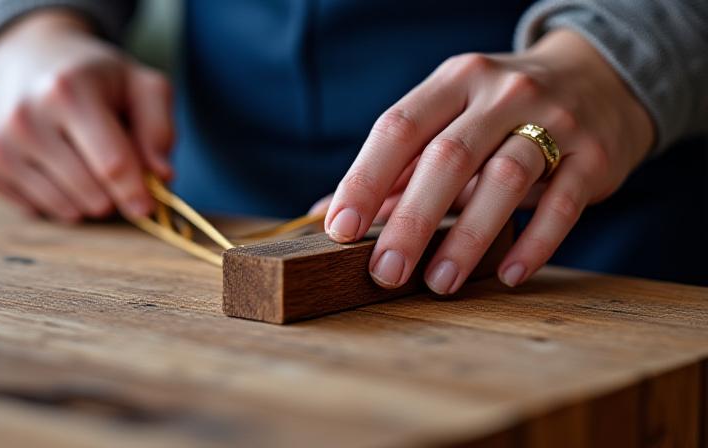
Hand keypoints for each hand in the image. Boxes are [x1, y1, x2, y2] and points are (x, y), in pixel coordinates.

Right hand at [0, 9, 173, 221]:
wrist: (28, 57)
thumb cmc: (95, 77)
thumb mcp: (140, 85)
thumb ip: (159, 128)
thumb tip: (161, 177)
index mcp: (69, 90)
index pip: (112, 164)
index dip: (136, 193)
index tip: (148, 208)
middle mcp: (26, 117)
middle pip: (91, 193)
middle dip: (114, 193)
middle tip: (114, 168)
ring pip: (65, 209)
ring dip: (87, 200)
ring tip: (84, 161)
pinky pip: (37, 211)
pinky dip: (57, 200)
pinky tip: (55, 166)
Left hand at [320, 29, 653, 292]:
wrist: (601, 79)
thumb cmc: (502, 111)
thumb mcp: (450, 118)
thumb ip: (397, 166)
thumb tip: (328, 213)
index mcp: (454, 82)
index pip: (399, 128)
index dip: (365, 179)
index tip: (339, 229)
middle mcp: (502, 94)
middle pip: (447, 158)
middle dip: (412, 221)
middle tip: (385, 272)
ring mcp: (555, 120)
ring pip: (505, 180)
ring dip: (468, 238)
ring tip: (439, 283)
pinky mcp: (595, 155)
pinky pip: (563, 204)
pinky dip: (534, 243)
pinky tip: (509, 275)